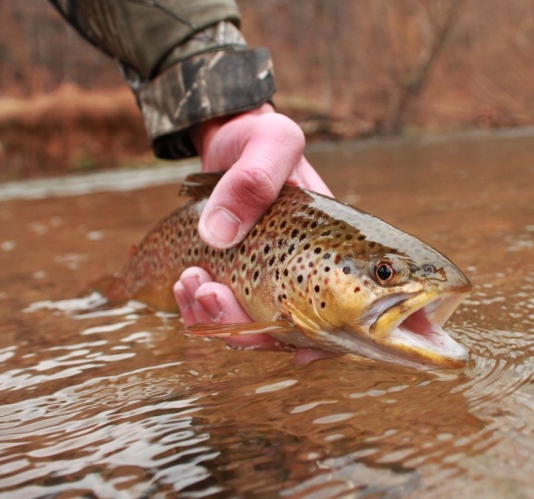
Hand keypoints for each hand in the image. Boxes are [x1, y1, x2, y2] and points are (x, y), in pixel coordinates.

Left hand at [173, 104, 336, 361]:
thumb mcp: (269, 142)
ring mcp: (269, 282)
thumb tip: (219, 234)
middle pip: (294, 334)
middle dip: (250, 330)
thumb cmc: (262, 139)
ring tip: (188, 281)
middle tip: (210, 293)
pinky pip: (222, 316)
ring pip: (254, 331)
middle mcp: (305, 275)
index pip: (351, 309)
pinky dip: (199, 309)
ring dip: (216, 318)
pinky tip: (182, 282)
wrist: (225, 140)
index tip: (302, 351)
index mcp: (333, 250)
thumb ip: (255, 177)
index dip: (335, 341)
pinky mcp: (234, 282)